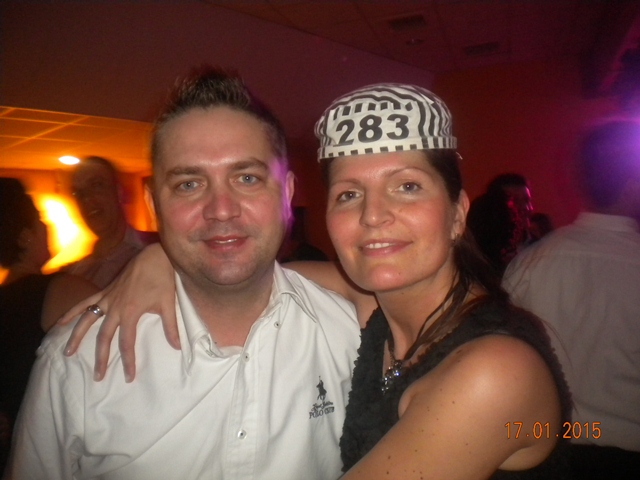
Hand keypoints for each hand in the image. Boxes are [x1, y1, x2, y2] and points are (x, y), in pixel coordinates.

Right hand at [59, 243, 178, 381]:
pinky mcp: (104, 291)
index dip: (128, 361)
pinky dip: (71, 312)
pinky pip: (84, 303)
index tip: (129, 376)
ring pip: (87, 321)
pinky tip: (59, 322)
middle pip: (104, 337)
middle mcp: (114, 307)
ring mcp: (107, 299)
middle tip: (98, 376)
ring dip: (76, 337)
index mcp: (130, 312)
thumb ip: (170, 327)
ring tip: (68, 353)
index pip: (127, 343)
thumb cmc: (162, 280)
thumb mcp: (168, 304)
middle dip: (101, 358)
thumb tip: (176, 347)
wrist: (154, 257)